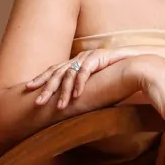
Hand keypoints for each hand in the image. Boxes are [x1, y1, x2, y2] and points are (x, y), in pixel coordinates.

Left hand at [25, 47, 150, 109]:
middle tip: (37, 102)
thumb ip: (84, 88)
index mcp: (75, 62)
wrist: (136, 59)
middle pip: (57, 72)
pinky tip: (76, 96)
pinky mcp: (98, 58)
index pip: (54, 70)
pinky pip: (86, 72)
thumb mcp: (95, 81)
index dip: (41, 78)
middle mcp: (78, 58)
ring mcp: (88, 57)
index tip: (28, 88)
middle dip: (46, 87)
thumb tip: (71, 102)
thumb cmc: (116, 72)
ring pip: (69, 74)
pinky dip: (80, 84)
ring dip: (63, 92)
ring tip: (59, 107)